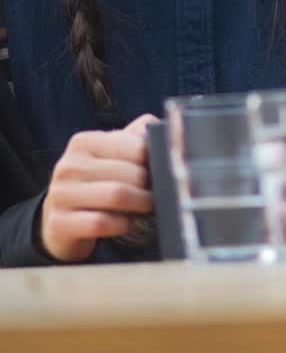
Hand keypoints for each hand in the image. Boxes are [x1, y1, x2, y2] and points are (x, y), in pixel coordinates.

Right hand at [41, 114, 157, 261]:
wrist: (60, 222)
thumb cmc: (95, 184)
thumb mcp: (109, 157)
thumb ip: (134, 138)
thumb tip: (156, 127)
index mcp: (83, 142)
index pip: (134, 146)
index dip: (153, 161)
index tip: (158, 171)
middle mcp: (68, 165)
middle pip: (130, 173)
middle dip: (149, 186)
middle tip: (156, 194)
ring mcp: (61, 194)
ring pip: (117, 196)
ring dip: (140, 204)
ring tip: (145, 206)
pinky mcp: (59, 223)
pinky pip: (102, 222)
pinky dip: (121, 224)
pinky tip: (124, 222)